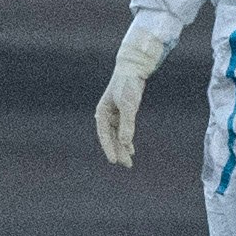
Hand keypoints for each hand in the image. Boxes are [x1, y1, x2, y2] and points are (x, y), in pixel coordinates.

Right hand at [93, 26, 165, 168]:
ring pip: (117, 135)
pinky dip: (126, 139)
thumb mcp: (128, 105)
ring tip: (129, 161)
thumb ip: (127, 124)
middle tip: (126, 164)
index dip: (109, 148)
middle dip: (118, 151)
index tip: (114, 161)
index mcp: (102, 114)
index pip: (104, 135)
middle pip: (111, 138)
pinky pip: (122, 130)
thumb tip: (125, 142)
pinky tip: (131, 149)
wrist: (132, 70)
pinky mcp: (121, 113)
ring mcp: (113, 115)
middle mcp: (106, 116)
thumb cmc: (128, 86)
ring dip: (122, 147)